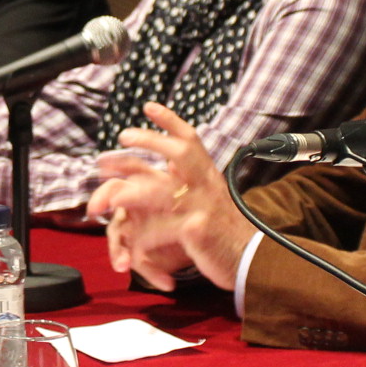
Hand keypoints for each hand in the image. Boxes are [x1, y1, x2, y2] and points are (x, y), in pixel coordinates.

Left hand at [83, 105, 252, 292]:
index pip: (191, 139)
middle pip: (179, 152)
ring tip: (111, 198)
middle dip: (149, 141)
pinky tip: (130, 241)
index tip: (149, 106)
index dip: (170, 121)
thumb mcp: (213, 200)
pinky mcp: (196, 231)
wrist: (254, 261)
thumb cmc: (227, 233)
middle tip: (123, 136)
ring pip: (161, 192)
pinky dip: (142, 238)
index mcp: (209, 176)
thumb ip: (194, 184)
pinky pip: (160, 230)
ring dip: (132, 193)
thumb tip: (169, 166)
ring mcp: (202, 207)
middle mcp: (207, 186)